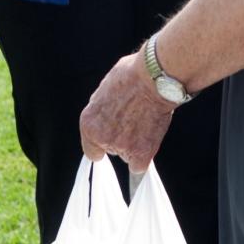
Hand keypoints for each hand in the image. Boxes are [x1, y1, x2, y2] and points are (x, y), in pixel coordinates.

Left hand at [80, 51, 176, 172]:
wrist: (153, 80)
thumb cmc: (132, 76)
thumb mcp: (105, 88)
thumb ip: (102, 108)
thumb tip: (106, 112)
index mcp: (89, 122)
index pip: (90, 148)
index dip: (101, 144)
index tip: (108, 142)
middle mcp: (101, 137)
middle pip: (111, 149)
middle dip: (121, 138)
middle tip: (134, 120)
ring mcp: (120, 147)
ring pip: (127, 155)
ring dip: (134, 145)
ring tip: (145, 123)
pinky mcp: (140, 154)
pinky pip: (139, 167)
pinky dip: (145, 157)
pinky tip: (150, 139)